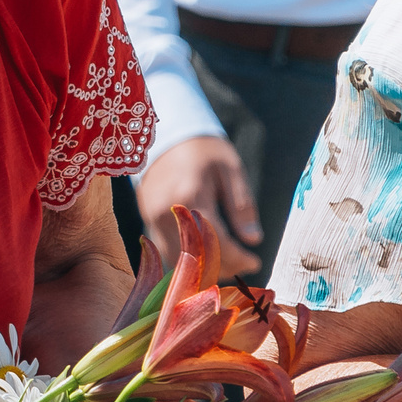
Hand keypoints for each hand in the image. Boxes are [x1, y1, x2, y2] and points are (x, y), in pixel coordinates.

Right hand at [139, 135, 260, 280]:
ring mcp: (153, 216)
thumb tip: (253, 239)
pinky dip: (187, 258)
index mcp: (191, 196)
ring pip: (178, 259)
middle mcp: (168, 211)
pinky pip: (166, 249)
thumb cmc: (204, 150)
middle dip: (224, 267)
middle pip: (196, 256)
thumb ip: (241, 206)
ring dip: (204, 268)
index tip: (255, 261)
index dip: (238, 258)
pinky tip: (206, 254)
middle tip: (244, 265)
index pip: (216, 241)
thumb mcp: (230, 170)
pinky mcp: (147, 217)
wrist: (168, 133)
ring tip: (227, 263)